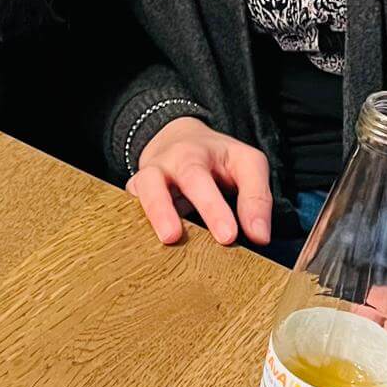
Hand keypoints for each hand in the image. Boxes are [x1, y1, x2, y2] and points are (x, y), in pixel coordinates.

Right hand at [127, 116, 271, 246]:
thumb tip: (259, 236)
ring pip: (143, 188)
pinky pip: (128, 208)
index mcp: (197, 155)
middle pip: (172, 180)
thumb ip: (256, 196)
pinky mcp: (134, 194)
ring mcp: (147, 177)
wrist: (175, 139)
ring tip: (168, 238)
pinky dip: (133, 225)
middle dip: (182, 208)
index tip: (229, 236)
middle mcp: (169, 163)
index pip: (205, 177)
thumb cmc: (215, 157)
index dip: (215, 207)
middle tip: (196, 237)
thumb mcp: (244, 163)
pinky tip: (144, 248)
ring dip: (154, 212)